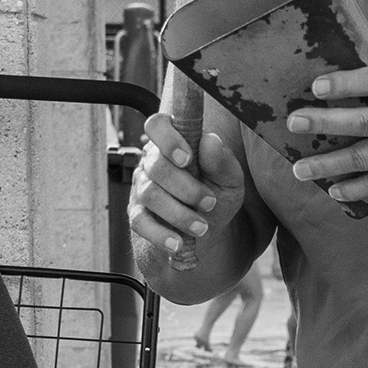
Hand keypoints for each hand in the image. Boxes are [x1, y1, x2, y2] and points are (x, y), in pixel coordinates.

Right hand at [129, 116, 242, 277]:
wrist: (205, 232)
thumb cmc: (217, 195)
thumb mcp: (230, 180)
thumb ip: (222, 161)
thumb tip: (210, 142)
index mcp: (175, 142)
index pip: (158, 125)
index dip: (168, 139)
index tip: (187, 158)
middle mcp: (153, 161)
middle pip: (157, 165)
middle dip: (186, 187)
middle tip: (210, 203)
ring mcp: (142, 187)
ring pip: (150, 194)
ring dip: (178, 213)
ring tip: (202, 227)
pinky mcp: (137, 214)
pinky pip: (140, 221)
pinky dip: (160, 234)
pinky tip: (177, 243)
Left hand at [285, 56, 367, 204]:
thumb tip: (365, 62)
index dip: (345, 82)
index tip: (317, 86)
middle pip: (362, 121)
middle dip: (324, 123)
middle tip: (294, 124)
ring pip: (364, 159)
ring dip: (328, 164)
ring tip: (300, 168)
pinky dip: (356, 190)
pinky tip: (334, 190)